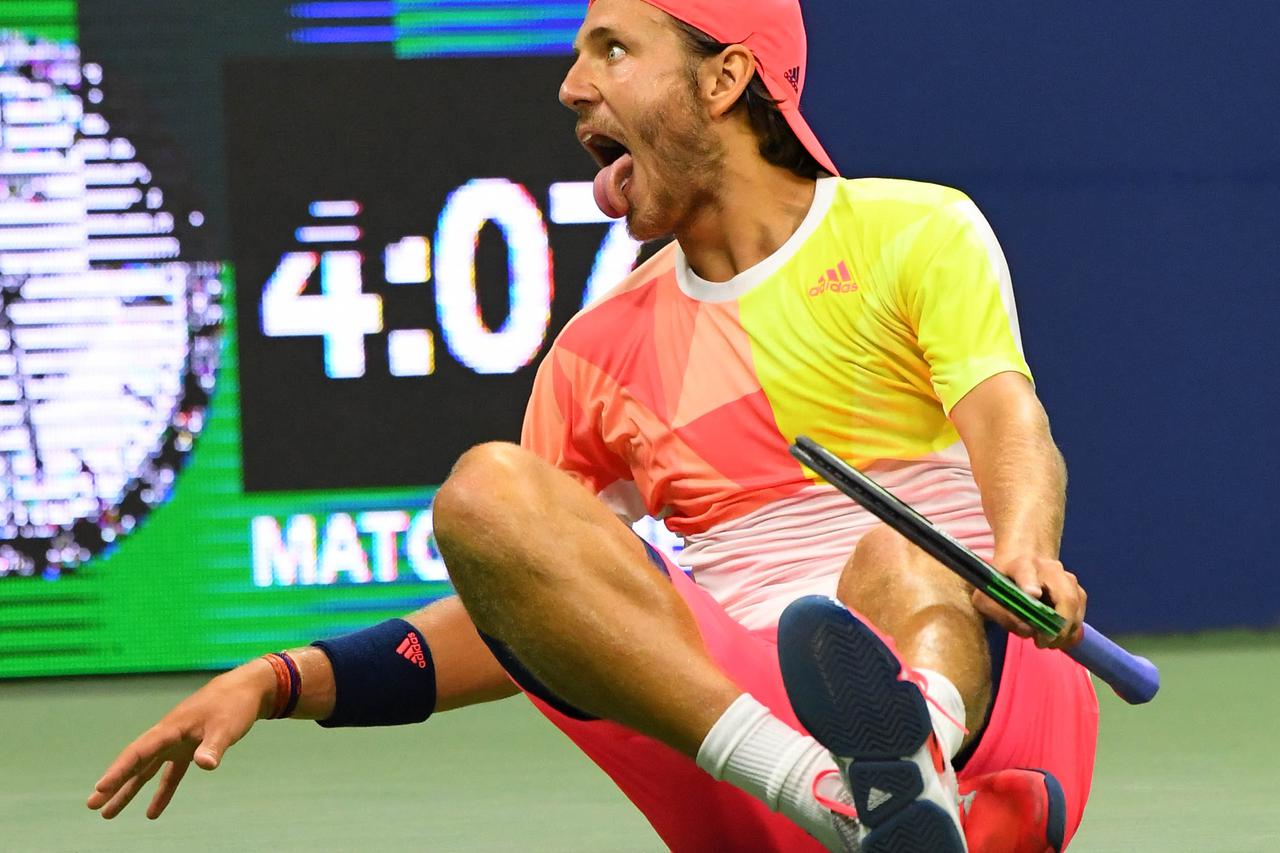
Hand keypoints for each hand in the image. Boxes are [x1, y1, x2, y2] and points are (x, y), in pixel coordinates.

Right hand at [86, 660, 274, 818]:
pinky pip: (169, 774)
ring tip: (108, 813)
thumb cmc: (234, 705)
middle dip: (114, 783)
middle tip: (92, 804)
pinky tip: (152, 812)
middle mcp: (168, 736)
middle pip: (135, 762)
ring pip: (147, 770)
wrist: (247, 689)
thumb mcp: (226, 726)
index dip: (119, 770)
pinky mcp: (189, 748)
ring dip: (129, 790)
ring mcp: (177, 743)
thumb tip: (204, 765)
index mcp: (171, 729)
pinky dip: (161, 792)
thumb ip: (213, 747)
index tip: (101, 787)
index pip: (139, 752)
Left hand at [971, 553, 1086, 649]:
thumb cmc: (1002, 583)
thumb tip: (1028, 631)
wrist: (1021, 562)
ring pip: (1075, 608)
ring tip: (1047, 642)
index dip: (1030, 584)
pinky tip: (1056, 639)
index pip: (1026, 573)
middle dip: (1057, 626)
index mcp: (1022, 565)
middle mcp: (1049, 568)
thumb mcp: (987, 597)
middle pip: (1065, 597)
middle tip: (1042, 642)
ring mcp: (1067, 578)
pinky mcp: (1078, 591)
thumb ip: (1001, 613)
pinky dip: (1071, 631)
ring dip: (1065, 632)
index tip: (1033, 594)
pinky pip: (1080, 615)